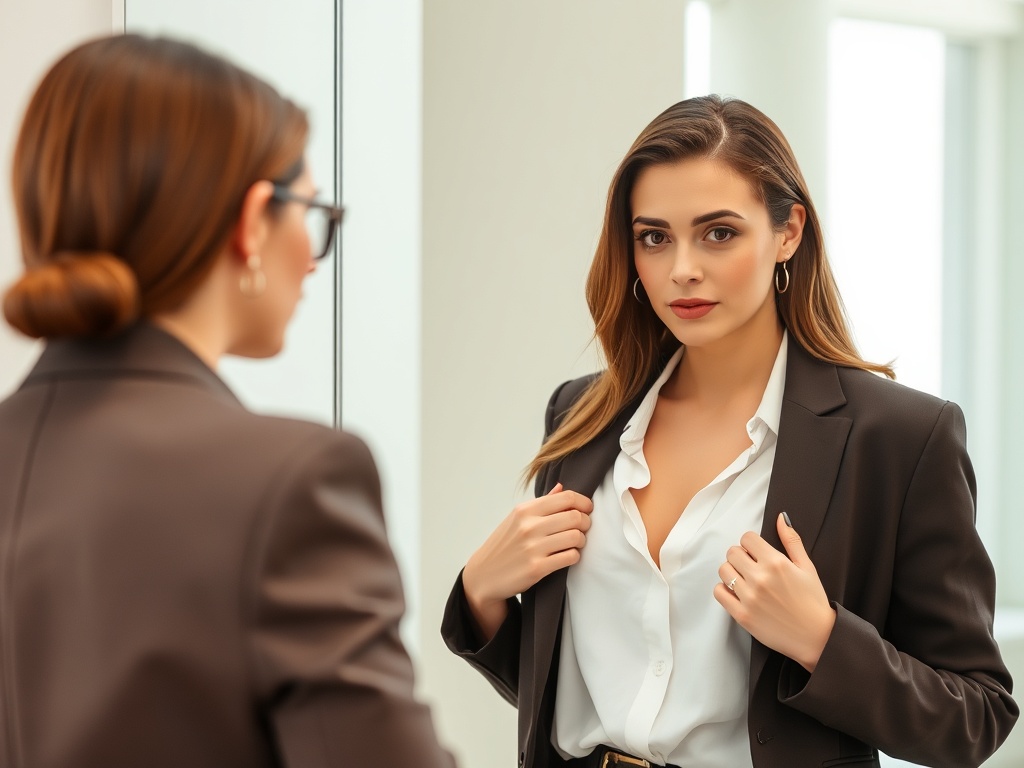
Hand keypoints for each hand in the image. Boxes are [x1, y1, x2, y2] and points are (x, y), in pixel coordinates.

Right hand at [463, 483, 592, 641]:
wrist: (484, 574)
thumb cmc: (504, 545)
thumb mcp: (517, 519)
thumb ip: (541, 503)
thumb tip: (561, 487)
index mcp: (525, 510)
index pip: (566, 497)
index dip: (583, 502)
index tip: (587, 509)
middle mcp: (529, 526)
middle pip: (575, 516)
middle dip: (585, 522)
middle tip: (583, 528)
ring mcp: (533, 547)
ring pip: (576, 537)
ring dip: (581, 540)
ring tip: (575, 543)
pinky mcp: (537, 568)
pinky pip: (570, 557)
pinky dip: (574, 556)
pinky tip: (568, 556)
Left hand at [714, 513, 835, 671]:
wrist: (817, 637)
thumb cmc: (813, 602)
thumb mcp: (807, 567)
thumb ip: (792, 540)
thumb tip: (780, 518)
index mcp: (776, 563)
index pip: (747, 538)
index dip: (751, 543)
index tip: (756, 552)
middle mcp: (760, 578)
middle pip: (732, 552)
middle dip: (740, 556)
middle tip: (750, 566)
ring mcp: (749, 597)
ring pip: (724, 570)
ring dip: (731, 572)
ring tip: (744, 579)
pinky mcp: (742, 615)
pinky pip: (719, 592)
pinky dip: (724, 590)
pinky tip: (737, 592)